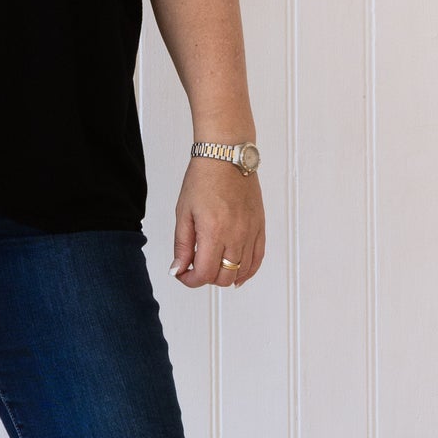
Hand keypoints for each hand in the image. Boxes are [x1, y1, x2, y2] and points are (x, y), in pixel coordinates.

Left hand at [169, 158, 264, 289]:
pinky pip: (258, 258)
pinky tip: (237, 273)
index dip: (190, 280)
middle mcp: (236, 235)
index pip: (205, 274)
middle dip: (206, 278)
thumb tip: (178, 269)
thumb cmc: (203, 179)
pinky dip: (247, 271)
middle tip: (195, 267)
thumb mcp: (184, 213)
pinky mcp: (260, 227)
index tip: (182, 274)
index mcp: (214, 232)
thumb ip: (182, 245)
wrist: (226, 157)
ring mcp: (251, 232)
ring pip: (242, 272)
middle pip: (224, 277)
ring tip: (213, 266)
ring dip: (225, 276)